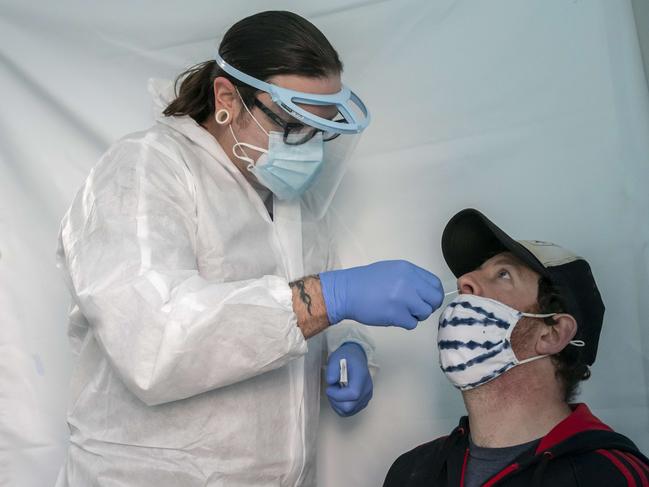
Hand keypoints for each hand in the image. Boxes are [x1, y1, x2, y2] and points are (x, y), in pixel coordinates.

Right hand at [319, 260, 443, 328]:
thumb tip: (424, 291)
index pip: (435, 283)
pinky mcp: (396, 314)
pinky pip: (412, 323)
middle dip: (428, 306)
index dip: (434, 294)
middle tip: (417, 309)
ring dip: (416, 315)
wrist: (346, 292)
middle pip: (434, 299)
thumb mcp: (391, 270)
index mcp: (408, 269)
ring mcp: (403, 299)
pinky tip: (393, 317)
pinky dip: (405, 323)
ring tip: (401, 312)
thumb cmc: (366, 281)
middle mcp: (409, 282)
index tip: (427, 300)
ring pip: (425, 312)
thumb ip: (410, 278)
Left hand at [326, 342, 372, 416]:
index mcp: (361, 377)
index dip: (338, 395)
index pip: (353, 394)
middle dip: (336, 400)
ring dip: (338, 404)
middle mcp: (366, 389)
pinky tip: (339, 396)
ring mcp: (366, 396)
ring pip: (350, 411)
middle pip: (350, 406)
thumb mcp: (336, 358)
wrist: (356, 356)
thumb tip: (331, 381)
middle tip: (331, 389)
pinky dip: (342, 406)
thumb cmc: (347, 357)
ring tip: (335, 391)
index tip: (329, 388)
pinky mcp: (364, 400)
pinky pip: (351, 410)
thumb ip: (332, 370)